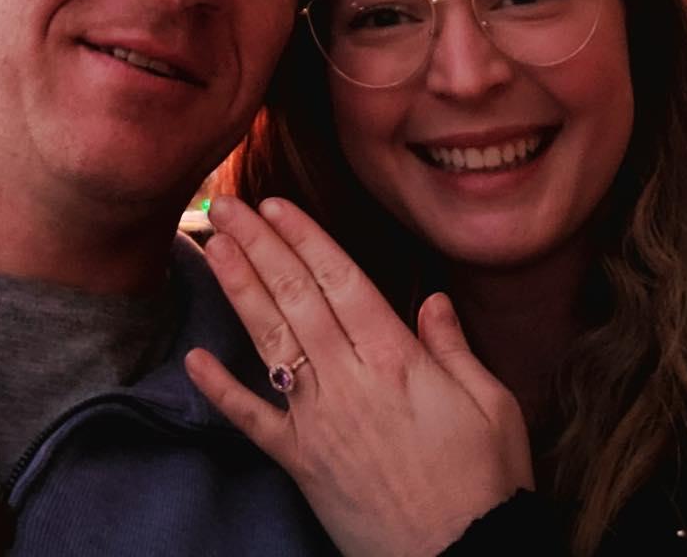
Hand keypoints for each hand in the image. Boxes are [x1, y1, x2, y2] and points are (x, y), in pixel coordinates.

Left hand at [184, 195, 532, 556]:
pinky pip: (253, 422)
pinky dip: (220, 391)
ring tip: (212, 245)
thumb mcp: (493, 404)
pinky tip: (193, 358)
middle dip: (258, 245)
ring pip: (270, 340)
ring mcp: (319, 421)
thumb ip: (454, 346)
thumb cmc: (486, 483)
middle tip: (226, 203)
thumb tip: (432, 299)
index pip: (339, 279)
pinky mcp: (301, 464)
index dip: (303, 237)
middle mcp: (349, 380)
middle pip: (295, 297)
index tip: (274, 203)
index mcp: (396, 358)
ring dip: (238, 289)